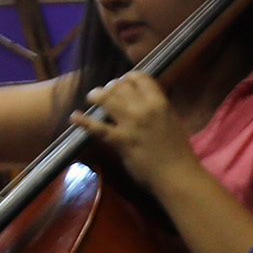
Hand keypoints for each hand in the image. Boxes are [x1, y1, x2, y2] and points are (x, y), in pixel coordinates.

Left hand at [71, 75, 196, 188]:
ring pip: (106, 100)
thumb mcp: (171, 120)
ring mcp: (131, 124)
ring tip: (91, 99)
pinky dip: (83, 121)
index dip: (127, 78)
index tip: (122, 83)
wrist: (177, 175)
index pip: (139, 78)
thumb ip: (157, 108)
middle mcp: (144, 108)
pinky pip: (97, 128)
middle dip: (110, 87)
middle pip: (119, 86)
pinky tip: (74, 117)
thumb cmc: (178, 151)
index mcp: (159, 102)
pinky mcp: (120, 140)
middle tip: (104, 93)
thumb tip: (142, 100)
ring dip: (96, 96)